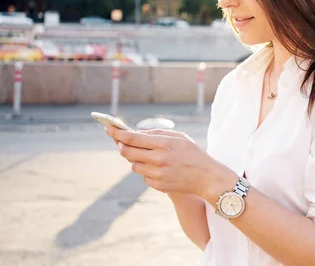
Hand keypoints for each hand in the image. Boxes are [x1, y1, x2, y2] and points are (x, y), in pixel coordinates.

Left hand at [105, 127, 235, 200]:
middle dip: (122, 147)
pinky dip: (147, 171)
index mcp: (164, 144)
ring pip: (134, 165)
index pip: (132, 138)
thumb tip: (135, 135)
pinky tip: (161, 169)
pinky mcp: (158, 185)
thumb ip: (156, 134)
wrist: (207, 177)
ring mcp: (157, 174)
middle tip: (121, 143)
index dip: (117, 133)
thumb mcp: (179, 137)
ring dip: (137, 160)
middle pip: (127, 153)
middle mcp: (158, 159)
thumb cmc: (193, 153)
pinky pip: (143, 176)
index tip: (108, 129)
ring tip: (152, 157)